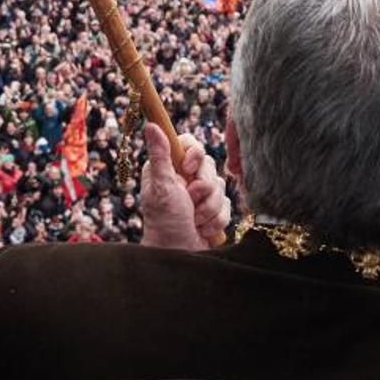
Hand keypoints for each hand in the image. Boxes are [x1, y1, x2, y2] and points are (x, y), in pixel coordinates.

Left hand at [140, 124, 229, 250]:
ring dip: (208, 208)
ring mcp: (202, 195)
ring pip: (222, 186)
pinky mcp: (215, 210)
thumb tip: (151, 124)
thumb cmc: (164, 221)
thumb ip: (160, 155)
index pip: (190, 143)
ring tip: (193, 219)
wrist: (178, 255)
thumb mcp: (161, 186)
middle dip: (203, 188)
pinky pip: (228, 205)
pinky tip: (202, 229)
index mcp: (169, 167)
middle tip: (190, 202)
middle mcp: (185, 178)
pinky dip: (215, 220)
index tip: (189, 168)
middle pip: (210, 164)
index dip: (195, 155)